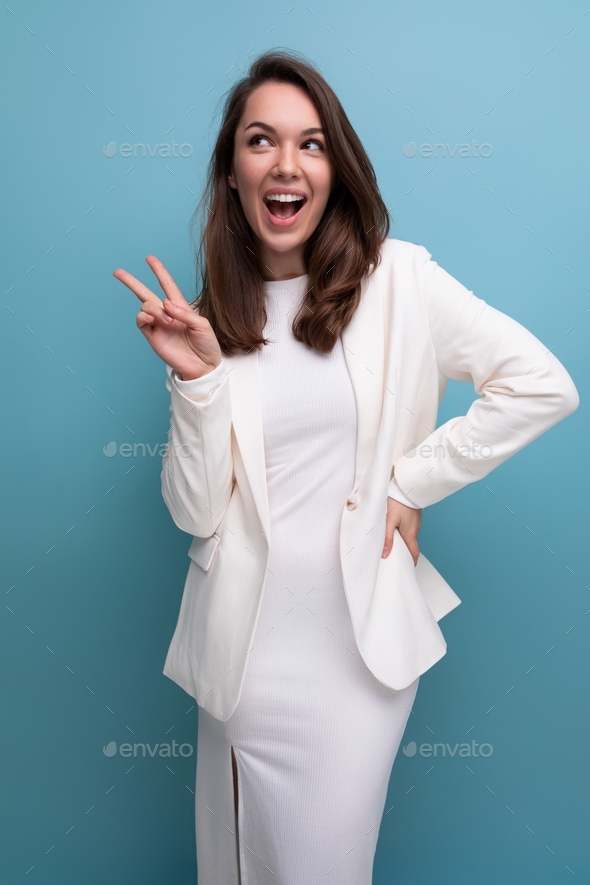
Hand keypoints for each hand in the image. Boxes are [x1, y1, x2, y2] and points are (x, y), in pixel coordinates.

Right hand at [113, 255, 221, 379]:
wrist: (203, 367)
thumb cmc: (207, 345)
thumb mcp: (202, 325)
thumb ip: (184, 313)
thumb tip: (165, 303)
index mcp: (180, 307)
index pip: (167, 285)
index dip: (159, 271)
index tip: (149, 258)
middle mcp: (166, 314)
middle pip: (145, 293)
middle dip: (131, 282)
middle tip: (117, 272)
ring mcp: (158, 325)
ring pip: (144, 306)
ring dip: (153, 308)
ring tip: (167, 320)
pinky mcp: (152, 337)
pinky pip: (141, 322)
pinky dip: (144, 316)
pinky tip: (153, 319)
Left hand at [382, 497, 421, 564]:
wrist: (406, 486)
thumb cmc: (397, 502)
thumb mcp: (389, 521)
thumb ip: (387, 538)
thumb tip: (385, 554)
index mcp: (410, 533)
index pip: (414, 552)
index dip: (412, 561)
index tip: (409, 567)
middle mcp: (415, 528)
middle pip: (412, 544)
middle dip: (407, 552)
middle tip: (398, 556)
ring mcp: (416, 520)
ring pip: (411, 534)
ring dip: (405, 539)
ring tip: (395, 542)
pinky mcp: (414, 513)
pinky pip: (410, 525)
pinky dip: (405, 529)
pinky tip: (397, 526)